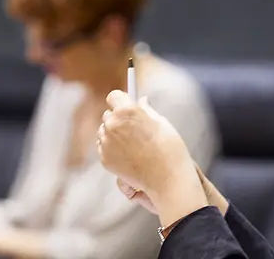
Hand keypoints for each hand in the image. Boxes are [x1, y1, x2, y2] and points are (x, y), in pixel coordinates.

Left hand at [99, 91, 207, 227]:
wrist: (168, 178)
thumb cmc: (169, 148)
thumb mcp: (161, 122)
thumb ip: (146, 109)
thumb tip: (141, 101)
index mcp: (127, 111)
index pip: (113, 96)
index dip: (121, 100)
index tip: (126, 105)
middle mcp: (113, 125)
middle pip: (108, 114)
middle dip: (118, 118)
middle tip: (133, 127)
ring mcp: (107, 143)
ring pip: (104, 131)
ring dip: (113, 133)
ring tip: (132, 143)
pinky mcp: (105, 159)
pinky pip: (104, 147)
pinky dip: (112, 148)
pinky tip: (129, 153)